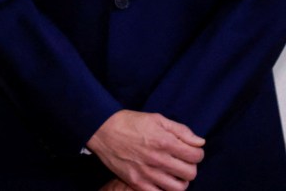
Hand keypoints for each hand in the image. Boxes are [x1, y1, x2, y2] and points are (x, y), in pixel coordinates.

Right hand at [88, 110, 203, 190]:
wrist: (101, 130)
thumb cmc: (129, 122)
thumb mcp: (156, 119)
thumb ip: (181, 130)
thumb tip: (200, 142)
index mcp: (164, 141)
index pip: (196, 155)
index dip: (196, 152)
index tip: (189, 150)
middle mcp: (158, 159)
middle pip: (190, 173)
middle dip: (189, 166)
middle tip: (180, 161)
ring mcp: (147, 173)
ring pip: (179, 187)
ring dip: (180, 180)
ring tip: (172, 172)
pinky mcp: (137, 182)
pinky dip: (165, 189)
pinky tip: (161, 181)